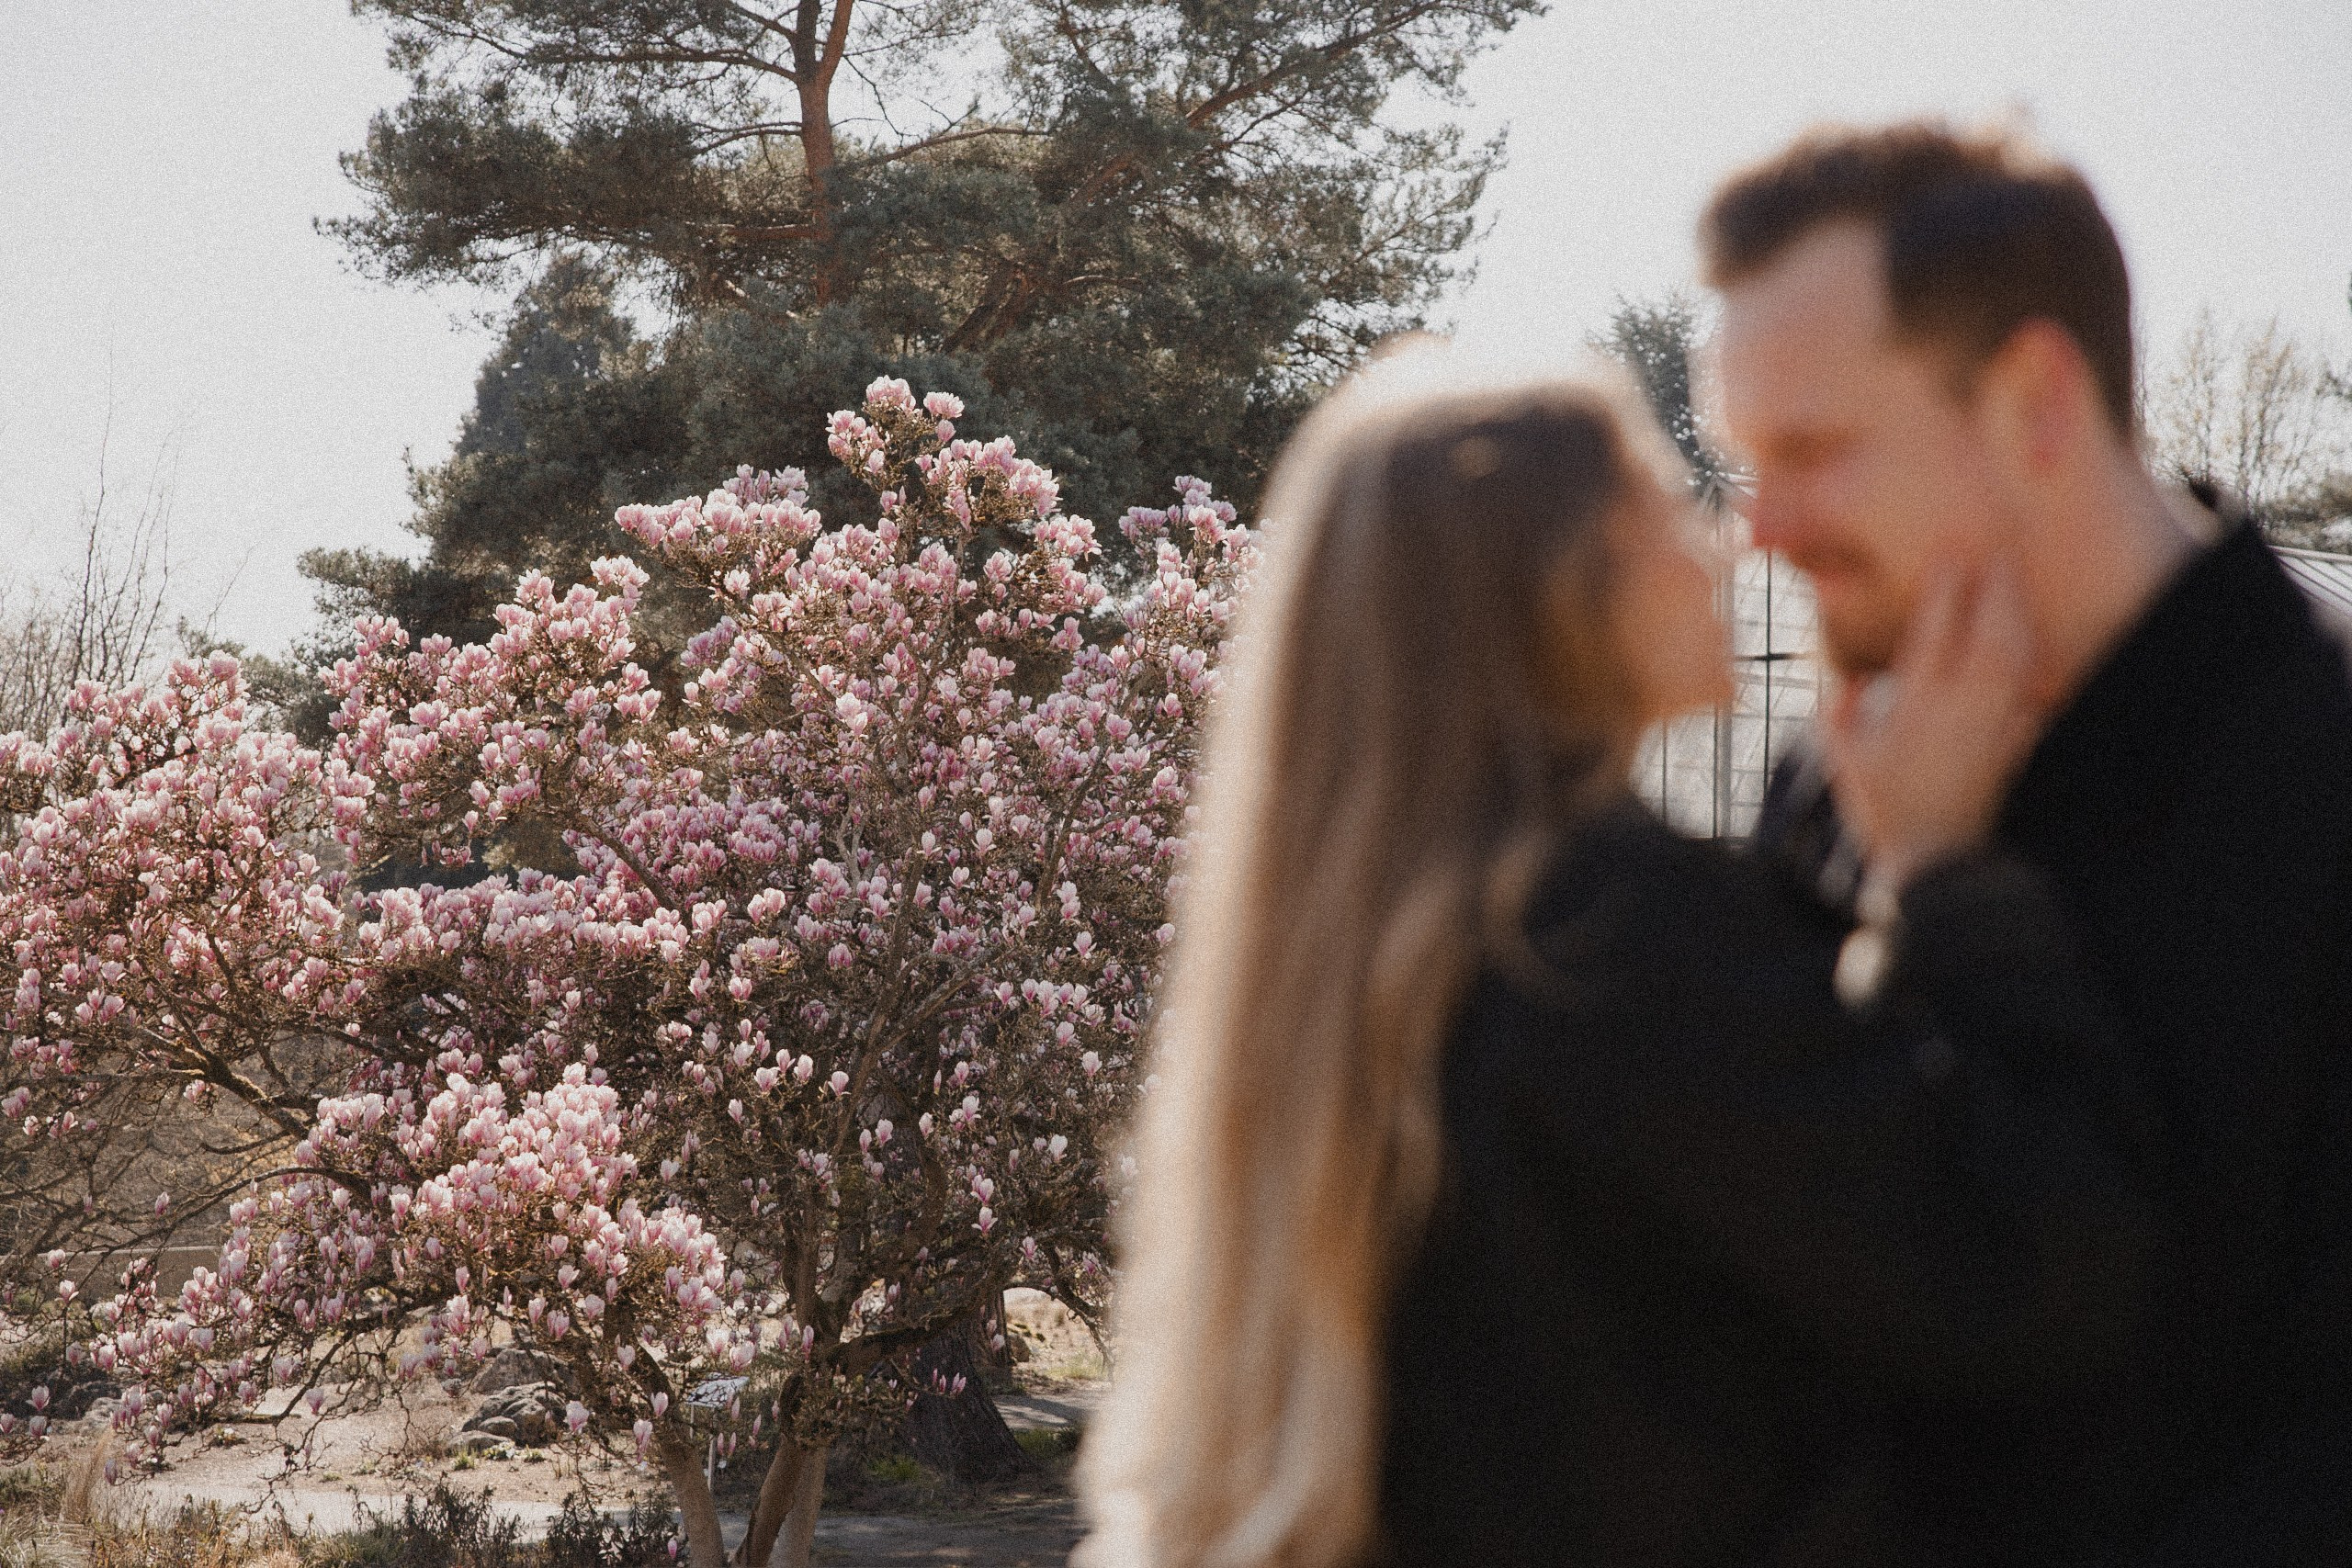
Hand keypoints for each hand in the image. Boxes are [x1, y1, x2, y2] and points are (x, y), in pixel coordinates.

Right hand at [1822, 565, 2043, 890]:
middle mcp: (1961, 711)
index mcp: (1916, 706)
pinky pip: (2031, 700)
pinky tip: (2030, 655)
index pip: (1936, 631)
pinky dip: (2033, 670)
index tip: (1949, 554)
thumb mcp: (1842, 760)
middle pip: (1990, 635)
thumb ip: (1839, 714)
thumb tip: (1847, 681)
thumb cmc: (1880, 811)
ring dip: (2017, 619)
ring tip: (2013, 590)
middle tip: (1997, 553)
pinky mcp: (2015, 750)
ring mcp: (1995, 729)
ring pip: (2016, 661)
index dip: (1944, 588)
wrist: (1933, 863)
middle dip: (1996, 590)